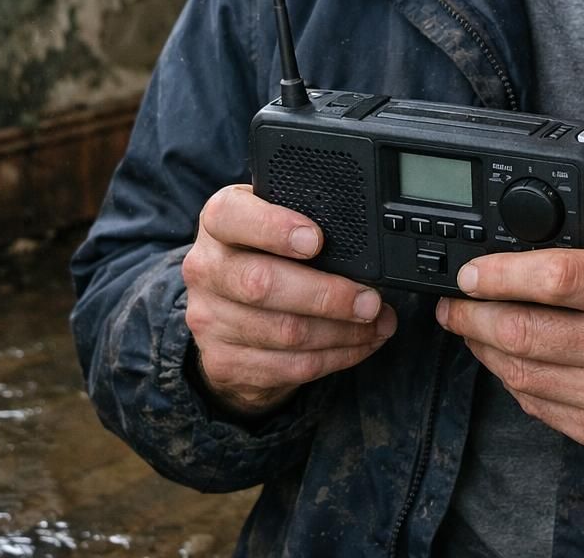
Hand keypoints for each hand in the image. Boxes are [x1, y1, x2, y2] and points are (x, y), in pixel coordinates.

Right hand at [181, 184, 396, 417]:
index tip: (316, 240)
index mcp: (218, 223)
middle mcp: (205, 269)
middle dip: (327, 295)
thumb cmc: (264, 255)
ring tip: (378, 322)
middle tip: (369, 300)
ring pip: (285, 333)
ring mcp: (210, 320)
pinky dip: (338, 356)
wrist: (224, 312)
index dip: (273, 227)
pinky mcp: (224, 362)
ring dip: (344, 332)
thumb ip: (305, 220)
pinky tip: (361, 344)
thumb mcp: (273, 225)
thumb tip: (364, 246)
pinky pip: (291, 366)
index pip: (231, 216)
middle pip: (261, 284)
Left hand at [435, 182, 583, 478]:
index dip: (503, 274)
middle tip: (455, 299)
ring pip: (521, 374)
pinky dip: (512, 381)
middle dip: (473, 314)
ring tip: (470, 325)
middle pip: (525, 332)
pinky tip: (507, 361)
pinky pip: (538, 407)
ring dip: (483, 348)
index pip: (560, 279)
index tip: (473, 270)